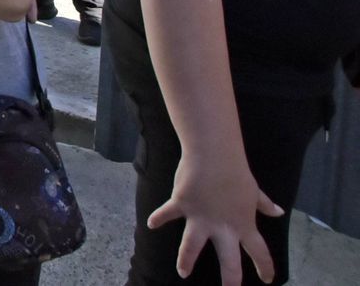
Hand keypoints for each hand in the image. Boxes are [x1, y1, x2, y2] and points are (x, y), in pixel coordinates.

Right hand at [149, 151, 282, 283]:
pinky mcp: (182, 205)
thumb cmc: (237, 173)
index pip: (258, 251)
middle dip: (230, 280)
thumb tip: (278, 212)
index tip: (267, 280)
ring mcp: (200, 219)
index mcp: (243, 224)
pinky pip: (167, 214)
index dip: (264, 267)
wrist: (214, 157)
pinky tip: (151, 225)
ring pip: (192, 247)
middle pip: (229, 261)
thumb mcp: (254, 191)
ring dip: (186, 261)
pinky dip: (159, 218)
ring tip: (183, 273)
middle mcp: (222, 228)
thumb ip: (264, 204)